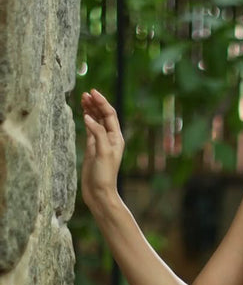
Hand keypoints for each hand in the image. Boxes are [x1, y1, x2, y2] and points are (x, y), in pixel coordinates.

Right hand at [81, 89, 124, 206]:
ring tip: (83, 98)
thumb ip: (97, 133)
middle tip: (86, 93)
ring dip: (91, 109)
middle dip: (96, 103)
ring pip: (96, 121)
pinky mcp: (92, 148)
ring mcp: (100, 142)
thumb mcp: (102, 152)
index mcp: (116, 138)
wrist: (99, 192)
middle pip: (104, 115)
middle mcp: (110, 138)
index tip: (93, 92)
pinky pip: (90, 129)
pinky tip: (83, 112)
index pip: (110, 115)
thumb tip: (88, 117)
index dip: (102, 102)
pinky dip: (87, 119)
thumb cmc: (104, 175)